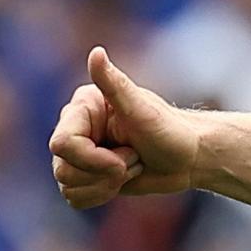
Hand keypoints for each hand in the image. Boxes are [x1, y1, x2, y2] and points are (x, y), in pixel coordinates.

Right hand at [49, 48, 201, 207]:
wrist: (189, 158)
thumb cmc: (171, 130)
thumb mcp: (142, 109)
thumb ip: (114, 83)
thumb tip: (96, 52)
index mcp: (82, 108)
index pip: (62, 145)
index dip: (94, 160)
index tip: (127, 157)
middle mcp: (74, 129)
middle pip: (63, 170)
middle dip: (106, 173)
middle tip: (134, 160)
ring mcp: (78, 154)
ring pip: (68, 186)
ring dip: (107, 185)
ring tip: (131, 167)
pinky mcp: (85, 176)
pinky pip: (75, 198)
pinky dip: (101, 196)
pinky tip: (122, 181)